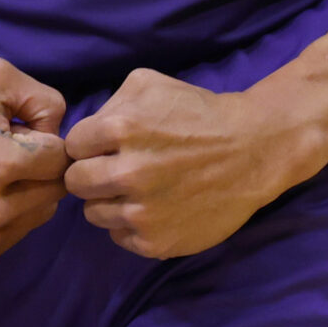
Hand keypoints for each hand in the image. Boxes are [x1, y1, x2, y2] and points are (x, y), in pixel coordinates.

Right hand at [0, 57, 70, 268]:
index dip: (47, 141)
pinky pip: (17, 234)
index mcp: (1, 165)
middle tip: (10, 153)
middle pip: (55, 189)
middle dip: (41, 168)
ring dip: (29, 193)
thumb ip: (46, 100)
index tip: (22, 133)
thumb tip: (61, 135)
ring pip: (41, 214)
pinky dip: (11, 215)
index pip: (62, 159)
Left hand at [64, 67, 296, 258]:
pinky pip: (119, 236)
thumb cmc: (201, 114)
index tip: (110, 146)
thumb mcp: (153, 85)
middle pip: (75, 183)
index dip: (91, 144)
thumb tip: (85, 135)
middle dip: (93, 173)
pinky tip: (156, 207)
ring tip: (142, 189)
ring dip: (111, 201)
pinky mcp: (154, 241)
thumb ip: (111, 104)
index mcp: (121, 128)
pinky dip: (132, 224)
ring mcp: (140, 211)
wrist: (254, 151)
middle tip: (120, 169)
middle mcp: (127, 172)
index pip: (73, 145)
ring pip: (93, 213)